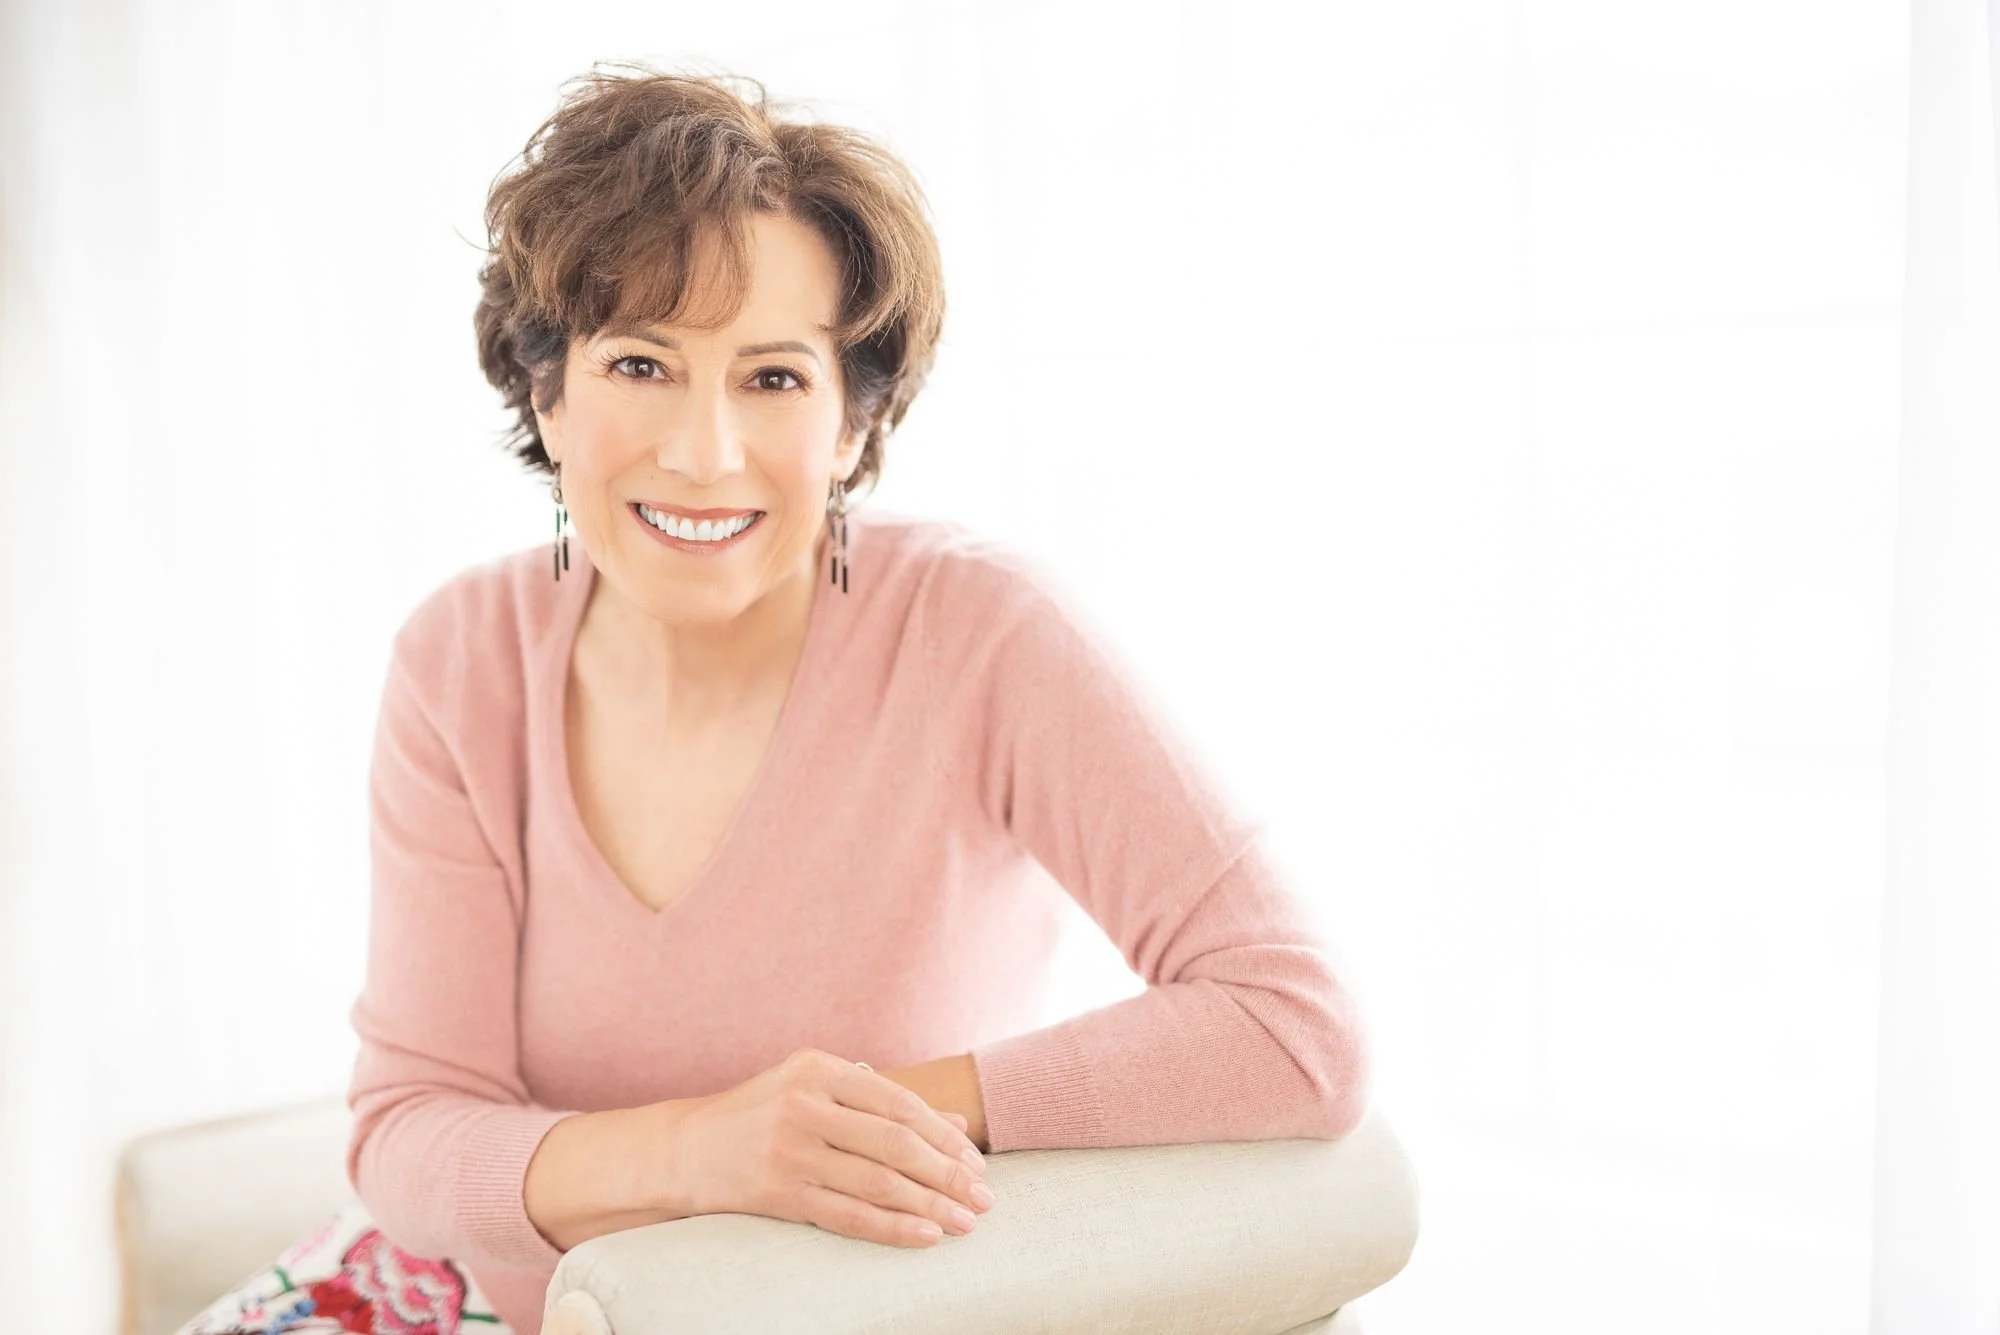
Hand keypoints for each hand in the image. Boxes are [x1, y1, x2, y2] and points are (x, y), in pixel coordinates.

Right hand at [667, 1047, 993, 1246]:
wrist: (685, 1150)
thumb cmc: (762, 1115)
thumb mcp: (817, 1091)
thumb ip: (881, 1103)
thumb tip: (956, 1124)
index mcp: (818, 1068)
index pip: (899, 1103)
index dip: (944, 1136)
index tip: (976, 1161)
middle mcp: (804, 1104)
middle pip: (895, 1143)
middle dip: (948, 1174)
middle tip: (984, 1197)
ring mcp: (789, 1149)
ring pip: (878, 1182)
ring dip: (930, 1205)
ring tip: (966, 1222)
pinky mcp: (777, 1191)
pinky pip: (848, 1215)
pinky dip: (892, 1227)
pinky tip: (925, 1236)